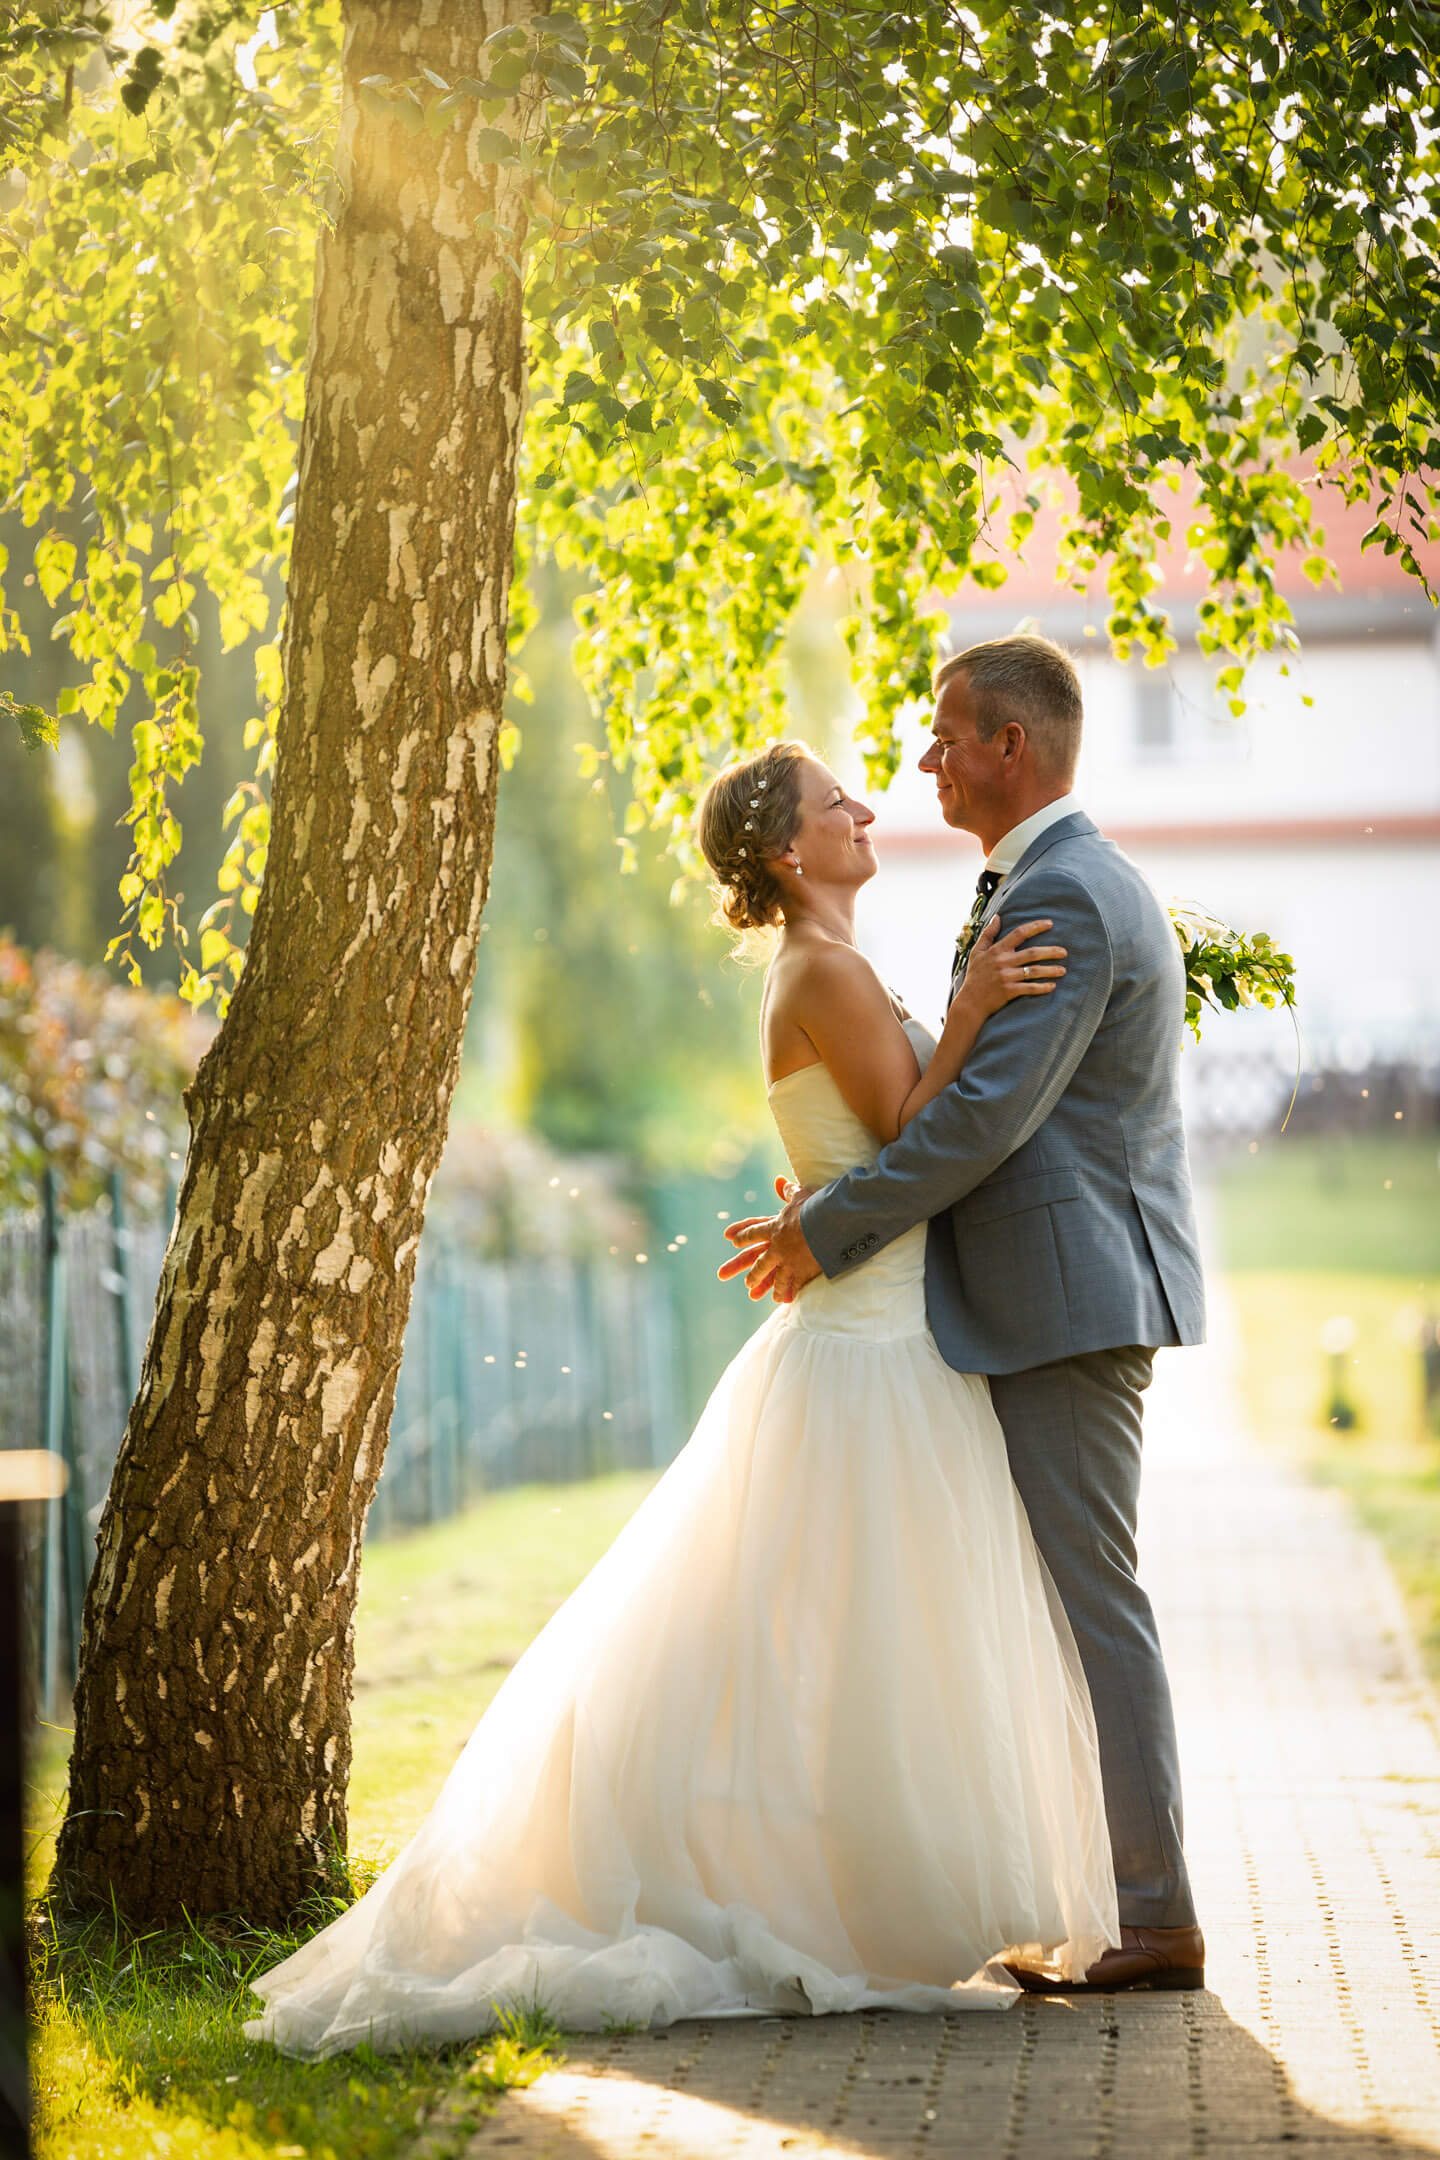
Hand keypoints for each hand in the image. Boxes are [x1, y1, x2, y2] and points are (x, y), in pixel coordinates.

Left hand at [717, 1175, 819, 1302]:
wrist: (828, 1223)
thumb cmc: (815, 1206)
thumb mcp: (800, 1194)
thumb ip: (789, 1191)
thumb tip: (780, 1180)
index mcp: (774, 1227)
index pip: (754, 1232)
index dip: (743, 1235)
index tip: (732, 1240)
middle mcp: (777, 1246)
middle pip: (759, 1261)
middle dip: (752, 1270)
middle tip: (746, 1280)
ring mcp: (787, 1261)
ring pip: (772, 1275)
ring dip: (763, 1284)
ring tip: (755, 1293)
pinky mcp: (800, 1271)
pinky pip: (791, 1284)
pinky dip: (787, 1292)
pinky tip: (782, 1300)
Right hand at [959, 915, 1066, 1019]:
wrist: (970, 1002)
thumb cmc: (975, 975)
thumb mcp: (977, 952)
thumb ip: (988, 934)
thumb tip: (997, 916)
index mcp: (997, 950)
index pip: (1019, 933)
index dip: (1036, 927)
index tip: (1050, 923)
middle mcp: (1003, 962)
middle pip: (1032, 953)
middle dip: (1050, 951)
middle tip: (1064, 952)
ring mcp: (1007, 977)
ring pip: (1034, 971)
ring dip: (1050, 970)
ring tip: (1063, 970)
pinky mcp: (1009, 991)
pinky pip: (1030, 988)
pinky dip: (1042, 987)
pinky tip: (1052, 986)